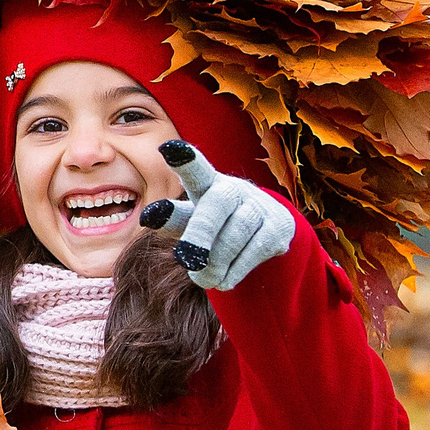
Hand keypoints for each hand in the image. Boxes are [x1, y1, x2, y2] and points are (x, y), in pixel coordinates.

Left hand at [138, 140, 295, 291]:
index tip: (168, 149)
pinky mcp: (279, 227)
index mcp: (207, 184)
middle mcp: (234, 189)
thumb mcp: (192, 219)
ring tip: (203, 279)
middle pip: (218, 204)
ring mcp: (259, 206)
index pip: (196, 170)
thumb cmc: (216, 223)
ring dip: (216, 263)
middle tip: (186, 260)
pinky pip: (255, 251)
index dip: (184, 160)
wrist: (265, 232)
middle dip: (201, 232)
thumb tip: (150, 216)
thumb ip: (174, 219)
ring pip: (236, 233)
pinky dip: (235, 270)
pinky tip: (224, 280)